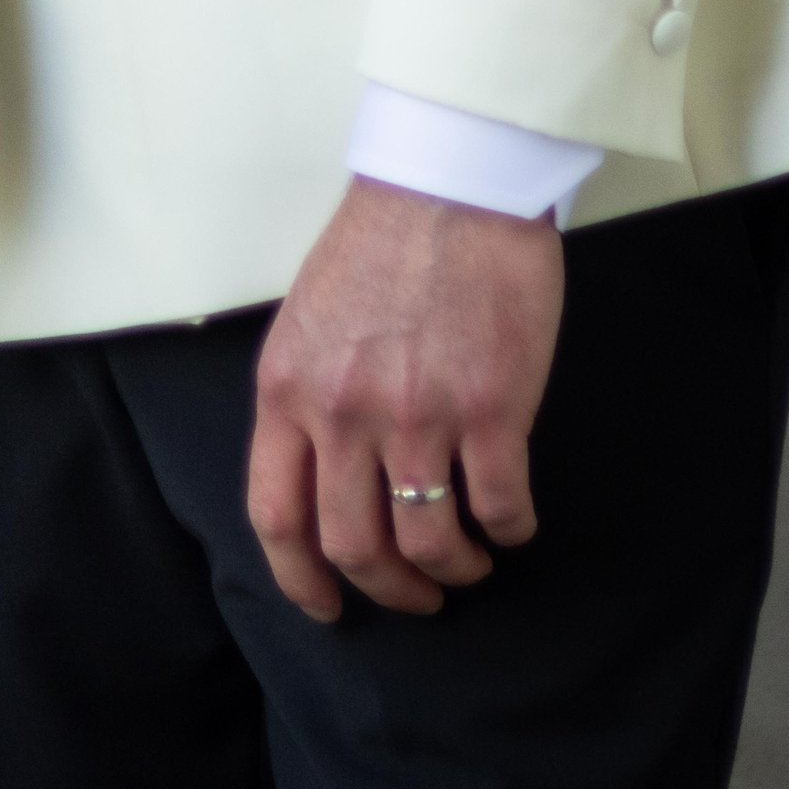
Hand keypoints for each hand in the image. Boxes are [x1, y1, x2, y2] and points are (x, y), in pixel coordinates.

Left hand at [248, 177, 563, 619]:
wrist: (450, 183)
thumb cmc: (382, 240)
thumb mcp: (310, 318)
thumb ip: (309, 394)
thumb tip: (323, 469)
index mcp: (288, 387)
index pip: (276, 514)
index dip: (301, 579)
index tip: (327, 606)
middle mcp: (344, 412)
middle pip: (354, 546)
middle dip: (389, 590)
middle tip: (418, 594)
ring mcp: (418, 414)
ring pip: (429, 540)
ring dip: (453, 568)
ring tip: (469, 561)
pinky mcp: (490, 409)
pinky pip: (499, 507)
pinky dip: (509, 530)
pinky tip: (512, 521)